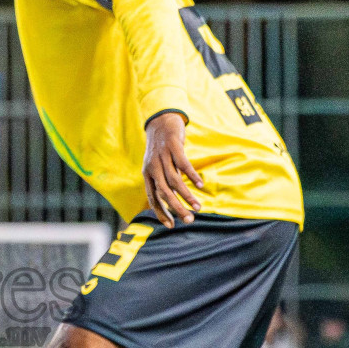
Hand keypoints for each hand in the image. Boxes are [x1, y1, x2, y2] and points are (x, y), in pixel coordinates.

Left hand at [142, 111, 203, 226]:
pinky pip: (183, 164)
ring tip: (198, 207)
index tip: (171, 226)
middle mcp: (153, 167)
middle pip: (164, 193)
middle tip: (189, 220)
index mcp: (148, 175)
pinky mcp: (173, 147)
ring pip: (175, 181)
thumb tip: (172, 200)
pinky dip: (192, 175)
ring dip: (187, 196)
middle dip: (177, 208)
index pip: (153, 198)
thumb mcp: (157, 166)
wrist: (160, 121)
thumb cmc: (161, 148)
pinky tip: (200, 185)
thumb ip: (162, 181)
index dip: (161, 213)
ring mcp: (162, 157)